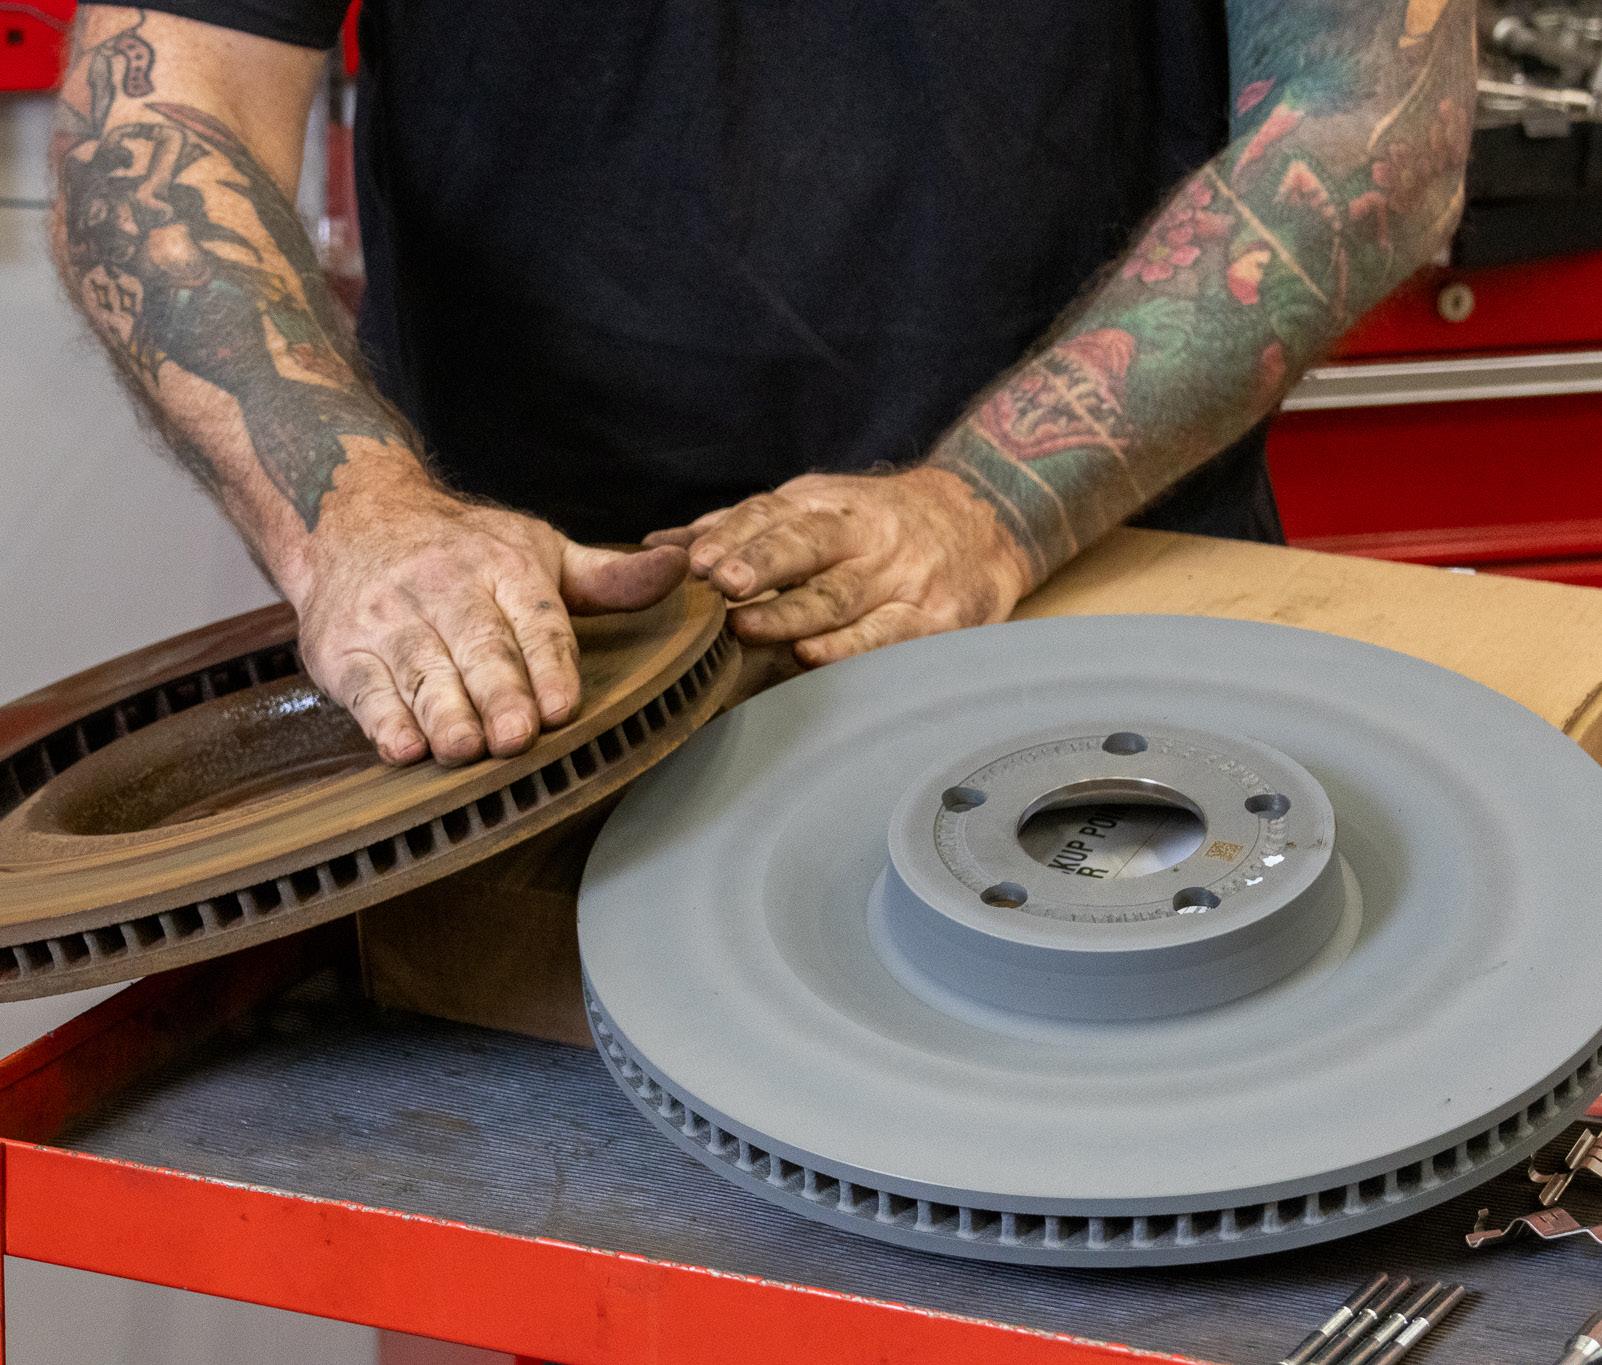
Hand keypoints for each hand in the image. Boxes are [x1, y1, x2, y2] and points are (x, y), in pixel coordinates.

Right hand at [284, 476, 685, 765]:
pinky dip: (381, 719)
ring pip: (421, 670)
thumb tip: (683, 570)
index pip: (535, 619)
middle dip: (498, 693)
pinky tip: (401, 748)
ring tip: (464, 749)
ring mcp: (389, 618)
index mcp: (504, 567)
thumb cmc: (462, 547)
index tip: (564, 706)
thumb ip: (608, 578)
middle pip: (478, 647)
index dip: (549, 664)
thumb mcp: (538, 550)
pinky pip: (364, 687)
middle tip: (516, 738)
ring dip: (442, 712)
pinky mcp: (341, 648)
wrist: (350, 515)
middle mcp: (445, 588)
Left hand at [644, 466, 1030, 665]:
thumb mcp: (815, 506)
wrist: (986, 519)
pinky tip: (813, 657)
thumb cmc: (880, 521)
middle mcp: (863, 536)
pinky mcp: (936, 618)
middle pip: (806, 547)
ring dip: (792, 614)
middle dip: (761, 564)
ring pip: (841, 596)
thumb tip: (656, 546)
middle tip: (721, 586)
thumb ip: (739, 527)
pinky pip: (888, 635)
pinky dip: (849, 647)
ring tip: (749, 628)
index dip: (733, 536)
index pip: (773, 515)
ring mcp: (901, 577)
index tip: (693, 563)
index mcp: (827, 505)